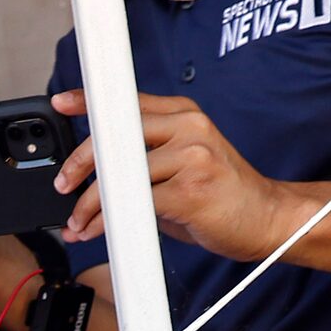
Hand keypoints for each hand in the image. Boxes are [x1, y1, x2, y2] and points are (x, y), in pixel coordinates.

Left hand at [52, 90, 294, 262]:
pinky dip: (109, 220)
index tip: (63, 103)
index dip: (92, 101)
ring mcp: (192, 156)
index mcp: (185, 115)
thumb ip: (147, 160)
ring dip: (90, 203)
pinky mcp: (191, 189)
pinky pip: (135, 202)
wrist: (267, 220)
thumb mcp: (184, 165)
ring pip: (121, 174)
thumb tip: (98, 174)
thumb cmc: (221, 198)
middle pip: (118, 133)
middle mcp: (189, 128)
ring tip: (78, 222)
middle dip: (81, 163)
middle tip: (64, 185)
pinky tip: (100, 230)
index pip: (129, 102)